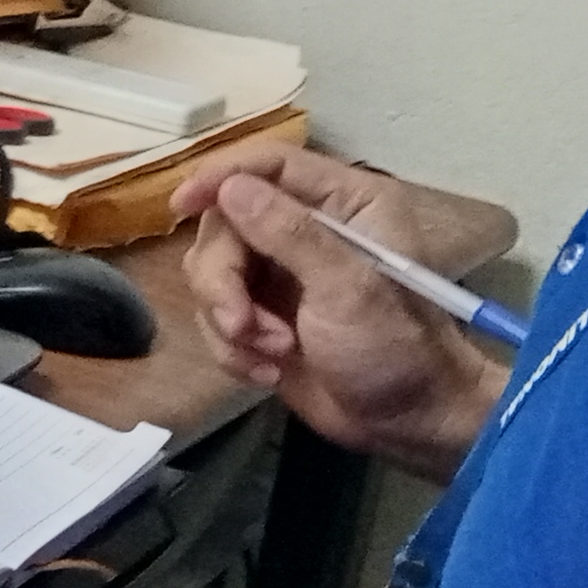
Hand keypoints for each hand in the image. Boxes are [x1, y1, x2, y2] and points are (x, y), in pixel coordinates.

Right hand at [170, 140, 502, 478]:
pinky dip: (231, 347)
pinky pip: (214, 315)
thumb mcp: (347, 288)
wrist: (407, 423)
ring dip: (230, 320)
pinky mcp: (262, 315)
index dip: (219, 177)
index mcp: (344, 203)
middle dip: (224, 280)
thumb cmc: (395, 349)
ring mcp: (281, 273)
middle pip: (225, 225)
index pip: (269, 165)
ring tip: (271, 352)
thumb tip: (230, 187)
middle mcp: (308, 228)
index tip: (181, 205)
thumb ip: (289, 233)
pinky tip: (267, 370)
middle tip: (241, 323)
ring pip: (212, 272)